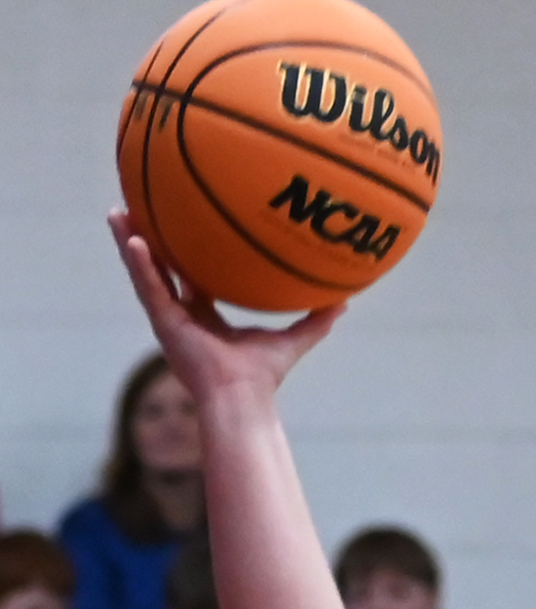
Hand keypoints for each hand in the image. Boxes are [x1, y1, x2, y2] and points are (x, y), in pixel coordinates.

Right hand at [110, 212, 341, 411]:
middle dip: (148, 241)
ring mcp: (169, 320)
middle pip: (161, 270)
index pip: (191, 280)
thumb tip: (345, 302)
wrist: (242, 398)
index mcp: (205, 319)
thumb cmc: (264, 378)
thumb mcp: (292, 340)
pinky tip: (133, 238)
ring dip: (129, 243)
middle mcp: (183, 317)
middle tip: (138, 210)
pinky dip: (140, 264)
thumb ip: (315, 321)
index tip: (182, 228)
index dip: (185, 255)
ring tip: (117, 212)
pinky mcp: (163, 324)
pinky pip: (148, 287)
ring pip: (145, 273)